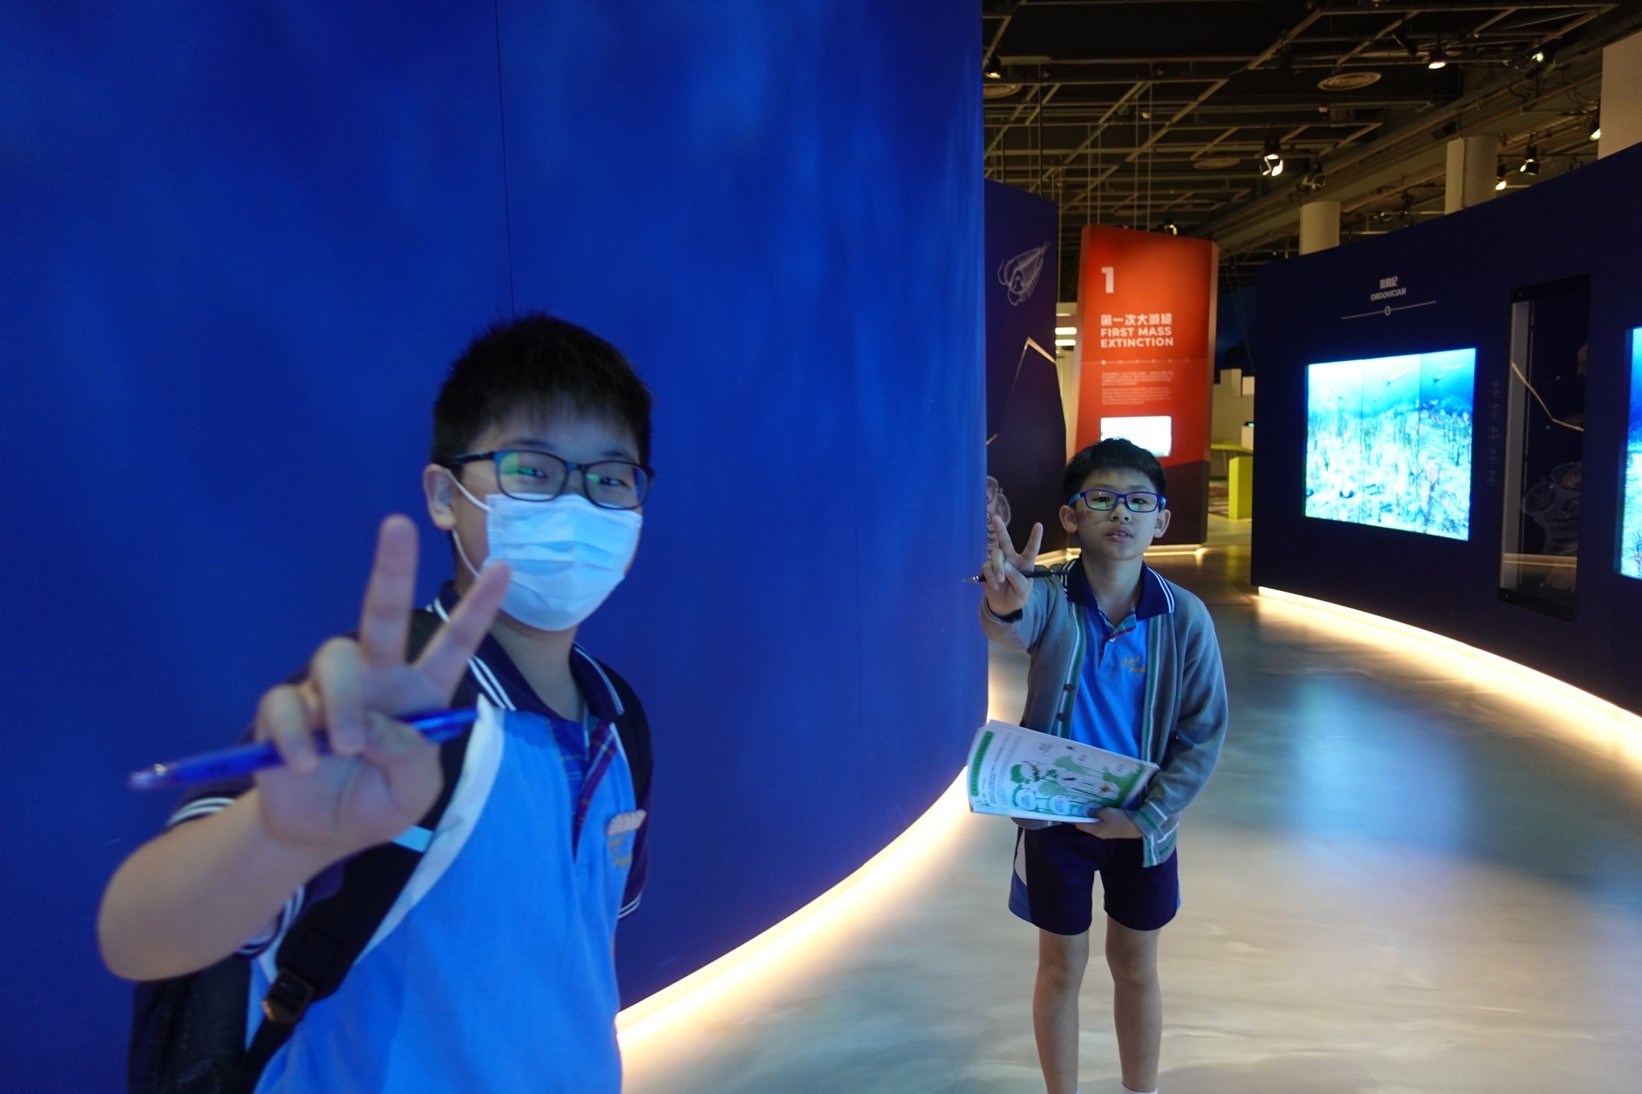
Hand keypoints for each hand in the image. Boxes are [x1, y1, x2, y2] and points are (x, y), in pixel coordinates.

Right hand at [252, 515, 509, 855]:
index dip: (479, 608)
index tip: (505, 567)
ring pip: (335, 658)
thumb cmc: (376, 803)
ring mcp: (328, 689)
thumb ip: (412, 759)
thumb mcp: (413, 793)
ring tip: (346, 749)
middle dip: (391, 566)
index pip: (455, 644)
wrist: (319, 832)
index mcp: (421, 693)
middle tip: (398, 525)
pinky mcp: (285, 709)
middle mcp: (378, 678)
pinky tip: (302, 764)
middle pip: (382, 612)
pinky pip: (286, 704)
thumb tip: (375, 728)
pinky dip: (295, 736)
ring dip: (343, 704)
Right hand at [980, 515, 1041, 616]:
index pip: (1031, 549)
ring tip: (1001, 581)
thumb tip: (1005, 566)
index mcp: (1025, 562)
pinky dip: (991, 576)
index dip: (1035, 537)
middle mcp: (1011, 558)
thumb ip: (1017, 578)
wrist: (1004, 605)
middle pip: (1005, 541)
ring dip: (998, 568)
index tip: (1038, 525)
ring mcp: (998, 562)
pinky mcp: (987, 568)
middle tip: (995, 518)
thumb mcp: (1023, 591)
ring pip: (995, 556)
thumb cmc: (1018, 596)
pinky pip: (987, 567)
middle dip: (1000, 529)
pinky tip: (995, 584)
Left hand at [1074, 808, 1141, 839]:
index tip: (1072, 809)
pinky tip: (1101, 809)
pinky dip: (1101, 817)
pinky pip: (1103, 823)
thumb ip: (1095, 812)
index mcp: (1095, 831)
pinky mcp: (1113, 830)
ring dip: (1094, 815)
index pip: (1080, 825)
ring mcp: (1107, 832)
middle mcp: (1099, 833)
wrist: (1138, 825)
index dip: (1075, 818)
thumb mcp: (1106, 812)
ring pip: (1096, 823)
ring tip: (1091, 805)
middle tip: (1081, 804)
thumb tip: (1087, 812)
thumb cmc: (1119, 819)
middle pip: (1088, 824)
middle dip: (1085, 815)